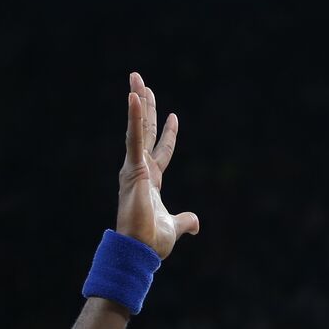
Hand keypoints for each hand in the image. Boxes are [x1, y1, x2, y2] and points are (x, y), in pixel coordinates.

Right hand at [116, 72, 199, 257]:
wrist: (140, 249)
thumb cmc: (153, 241)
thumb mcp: (175, 226)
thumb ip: (185, 221)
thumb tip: (196, 223)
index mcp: (151, 181)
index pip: (161, 150)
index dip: (167, 133)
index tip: (173, 115)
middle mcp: (140, 170)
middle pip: (145, 131)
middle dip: (146, 107)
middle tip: (142, 82)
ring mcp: (134, 167)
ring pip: (137, 127)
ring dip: (137, 102)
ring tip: (136, 78)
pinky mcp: (132, 168)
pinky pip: (134, 137)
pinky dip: (134, 117)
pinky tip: (134, 96)